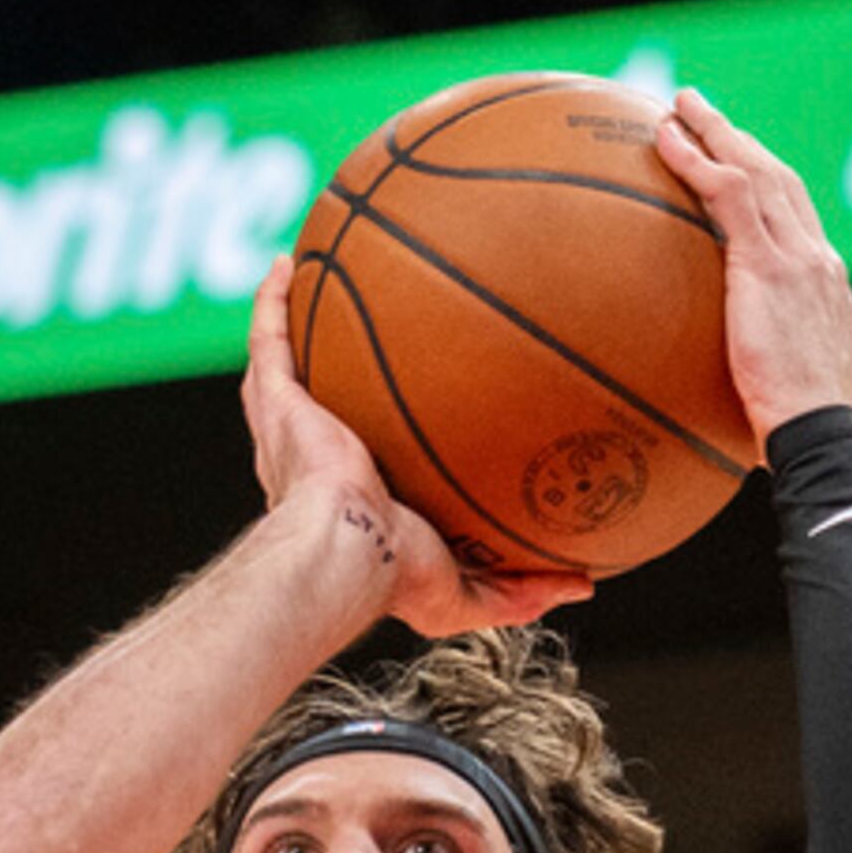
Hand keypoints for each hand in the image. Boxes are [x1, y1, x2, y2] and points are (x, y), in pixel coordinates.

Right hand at [241, 258, 591, 638]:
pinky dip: (272, 299)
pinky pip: (269, 338)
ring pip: (287, 361)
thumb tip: (582, 585)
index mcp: (353, 491)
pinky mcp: (276, 402)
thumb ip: (518, 586)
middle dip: (333, 360)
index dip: (381, 420)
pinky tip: (287, 261)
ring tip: (311, 272)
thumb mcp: (466, 591)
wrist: (346, 554)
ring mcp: (289, 425)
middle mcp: (314, 452)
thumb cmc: (391, 577)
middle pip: (322, 394)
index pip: (366, 448)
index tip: (412, 388)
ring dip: (293, 319)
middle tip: (361, 318)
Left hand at [654, 90, 851, 447]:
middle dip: (739, 138)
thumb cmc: (797, 431)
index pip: (793, 212)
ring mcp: (798, 256)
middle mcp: (816, 256)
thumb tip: (712, 388)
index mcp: (822, 279)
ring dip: (715, 132)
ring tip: (677, 108)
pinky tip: (666, 143)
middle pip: (777, 176)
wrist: (821, 433)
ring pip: (756, 172)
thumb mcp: (778, 389)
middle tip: (699, 109)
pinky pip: (730, 196)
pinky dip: (698, 163)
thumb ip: (754, 365)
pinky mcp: (770, 266)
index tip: (733, 157)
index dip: (762, 177)